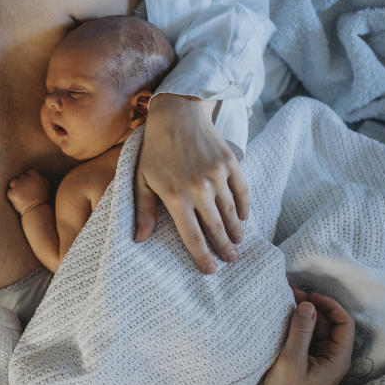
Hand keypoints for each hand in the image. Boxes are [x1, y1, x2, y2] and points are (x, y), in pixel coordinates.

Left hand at [7, 169, 50, 215]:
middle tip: (25, 189)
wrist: (36, 211)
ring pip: (13, 181)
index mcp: (35, 177)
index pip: (30, 171)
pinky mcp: (12, 193)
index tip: (30, 183)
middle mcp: (25, 179)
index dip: (30, 177)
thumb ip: (42, 178)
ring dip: (15, 185)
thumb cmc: (42, 199)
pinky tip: (16, 198)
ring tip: (18, 192)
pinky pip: (9, 191)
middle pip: (21, 176)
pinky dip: (12, 194)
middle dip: (23, 182)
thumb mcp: (47, 186)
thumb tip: (38, 175)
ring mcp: (17, 186)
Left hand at [134, 93, 248, 273]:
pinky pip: (242, 192)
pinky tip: (243, 218)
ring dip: (235, 231)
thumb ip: (144, 210)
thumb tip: (140, 239)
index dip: (203, 257)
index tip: (210, 270)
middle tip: (230, 261)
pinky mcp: (230, 163)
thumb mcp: (142, 179)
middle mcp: (199, 189)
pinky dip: (244, 207)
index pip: (193, 237)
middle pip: (216, 229)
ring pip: (231, 213)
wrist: (177, 113)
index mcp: (175, 196)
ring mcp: (217, 176)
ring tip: (237, 243)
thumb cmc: (155, 149)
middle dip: (224, 249)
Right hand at [236, 290, 354, 384]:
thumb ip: (301, 330)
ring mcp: (317, 360)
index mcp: (337, 360)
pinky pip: (305, 338)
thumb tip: (308, 304)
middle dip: (313, 307)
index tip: (310, 295)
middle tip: (292, 294)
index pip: (344, 324)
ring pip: (316, 330)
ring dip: (303, 315)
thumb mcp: (292, 359)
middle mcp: (331, 358)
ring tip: (285, 301)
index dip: (330, 305)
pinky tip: (283, 318)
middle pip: (329, 324)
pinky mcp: (304, 362)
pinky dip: (296, 325)